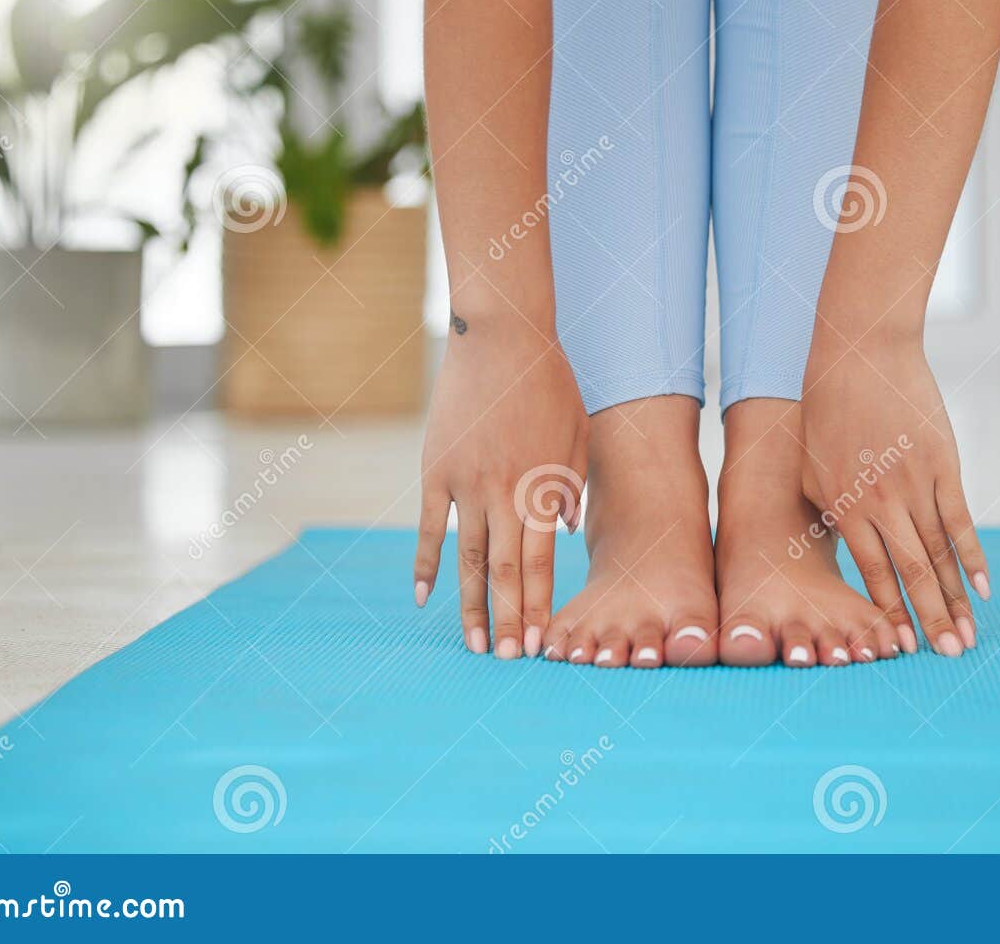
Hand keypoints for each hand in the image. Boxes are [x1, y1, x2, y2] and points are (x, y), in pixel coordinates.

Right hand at [414, 319, 587, 658]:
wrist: (501, 336)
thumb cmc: (549, 383)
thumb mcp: (576, 435)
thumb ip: (571, 487)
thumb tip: (564, 534)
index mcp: (543, 487)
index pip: (543, 564)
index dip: (541, 607)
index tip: (543, 644)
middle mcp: (504, 494)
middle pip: (507, 572)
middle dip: (511, 621)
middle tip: (511, 662)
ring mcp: (465, 484)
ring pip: (468, 559)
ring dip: (473, 606)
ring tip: (477, 646)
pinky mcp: (435, 471)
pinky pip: (430, 529)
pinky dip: (426, 565)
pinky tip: (424, 598)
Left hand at [800, 331, 987, 655]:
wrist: (860, 354)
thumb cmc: (826, 413)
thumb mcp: (812, 470)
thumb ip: (831, 513)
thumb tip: (846, 550)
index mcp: (845, 508)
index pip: (873, 574)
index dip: (890, 613)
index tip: (904, 648)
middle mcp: (882, 503)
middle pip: (912, 574)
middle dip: (932, 620)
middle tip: (950, 658)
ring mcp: (916, 485)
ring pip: (940, 554)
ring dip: (956, 599)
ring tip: (969, 636)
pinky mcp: (943, 465)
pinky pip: (960, 521)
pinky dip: (973, 556)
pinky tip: (984, 588)